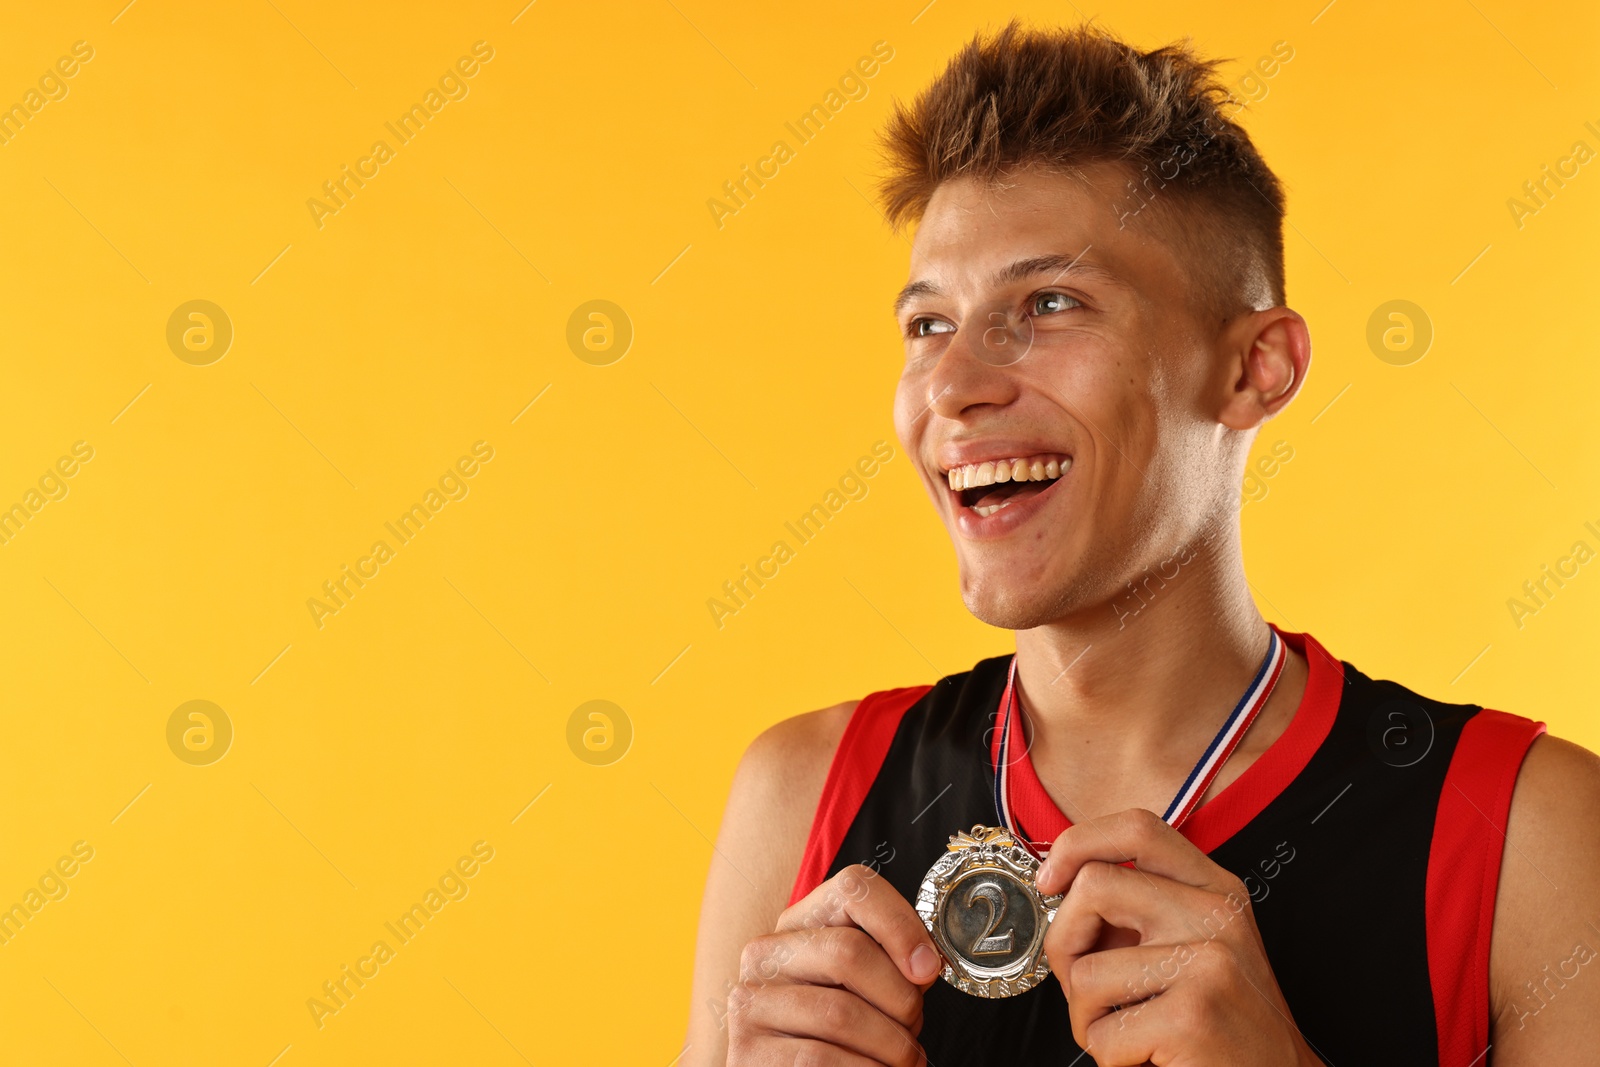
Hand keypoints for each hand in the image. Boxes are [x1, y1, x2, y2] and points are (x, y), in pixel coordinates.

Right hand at [726, 863, 940, 1065]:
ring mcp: (750, 1003)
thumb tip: (925, 963)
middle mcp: (766, 954)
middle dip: (901, 998)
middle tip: (914, 1028)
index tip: (928, 969)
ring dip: (891, 1045)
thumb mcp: (861, 987)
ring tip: (903, 1059)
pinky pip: (821, 1059)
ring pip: (840, 1013)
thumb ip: (890, 964)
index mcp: (799, 924)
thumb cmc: (836, 1036)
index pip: (852, 888)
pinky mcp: (746, 1053)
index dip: (899, 923)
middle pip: (849, 951)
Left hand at [1035, 809, 1319, 1066]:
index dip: (1078, 843)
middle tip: (1082, 985)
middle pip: (1094, 886)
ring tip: (1127, 1032)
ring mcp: (1208, 961)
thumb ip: (1141, 911)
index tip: (1051, 880)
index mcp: (1215, 888)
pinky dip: (1108, 1055)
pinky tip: (1145, 1057)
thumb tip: (1059, 886)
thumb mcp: (1196, 946)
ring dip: (1087, 1017)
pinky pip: (1102, 1031)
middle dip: (1064, 943)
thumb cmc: (1224, 1024)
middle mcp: (1216, 914)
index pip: (1137, 828)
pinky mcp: (1191, 1015)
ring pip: (1085, 971)